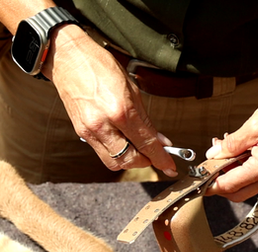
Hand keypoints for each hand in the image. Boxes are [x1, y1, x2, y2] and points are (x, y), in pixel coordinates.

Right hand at [43, 25, 177, 176]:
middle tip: (154, 154)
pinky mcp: (81, 132)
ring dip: (130, 161)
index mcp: (121, 111)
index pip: (146, 144)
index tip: (170, 167)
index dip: (161, 159)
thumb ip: (147, 121)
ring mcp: (89, 130)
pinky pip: (102, 153)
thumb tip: (161, 141)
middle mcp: (103, 124)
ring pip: (114, 162)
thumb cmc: (101, 67)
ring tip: (137, 148)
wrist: (68, 58)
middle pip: (130, 160)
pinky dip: (116, 153)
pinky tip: (123, 141)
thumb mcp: (133, 90)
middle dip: (146, 161)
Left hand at [205, 84, 257, 201]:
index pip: (230, 185)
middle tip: (211, 165)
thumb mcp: (254, 125)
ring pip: (249, 185)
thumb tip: (214, 155)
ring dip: (234, 174)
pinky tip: (242, 152)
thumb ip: (231, 144)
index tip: (200, 179)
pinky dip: (247, 170)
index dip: (211, 183)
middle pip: (239, 192)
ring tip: (226, 152)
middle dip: (222, 182)